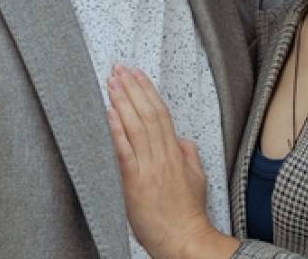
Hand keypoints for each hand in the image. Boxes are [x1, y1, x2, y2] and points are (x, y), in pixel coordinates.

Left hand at [106, 66, 226, 258]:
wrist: (183, 239)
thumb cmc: (187, 214)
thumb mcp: (197, 179)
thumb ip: (189, 156)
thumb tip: (182, 140)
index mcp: (177, 153)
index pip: (161, 113)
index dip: (148, 91)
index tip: (136, 74)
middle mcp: (163, 156)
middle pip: (147, 113)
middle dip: (132, 88)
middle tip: (119, 69)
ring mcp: (149, 168)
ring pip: (136, 126)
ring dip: (123, 101)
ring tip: (112, 82)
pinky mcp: (136, 182)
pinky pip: (126, 151)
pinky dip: (117, 129)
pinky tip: (110, 113)